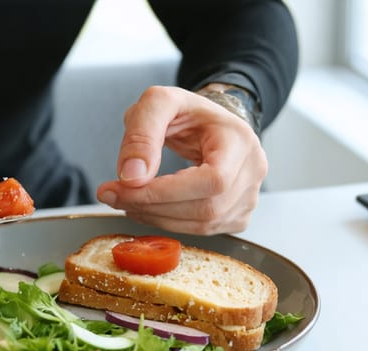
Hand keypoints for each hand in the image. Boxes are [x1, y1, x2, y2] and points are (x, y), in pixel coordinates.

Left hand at [96, 86, 267, 234]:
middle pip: (206, 208)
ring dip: (156, 218)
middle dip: (153, 206)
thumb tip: (132, 176)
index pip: (212, 180)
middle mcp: (253, 171)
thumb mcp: (159, 103)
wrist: (206, 124)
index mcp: (240, 140)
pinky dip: (168, 223)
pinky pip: (201, 230)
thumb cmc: (187, 112)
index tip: (125, 187)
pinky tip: (148, 207)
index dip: (166, 192)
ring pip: (202, 225)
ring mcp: (249, 198)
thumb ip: (141, 134)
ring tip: (126, 199)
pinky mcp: (236, 216)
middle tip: (114, 195)